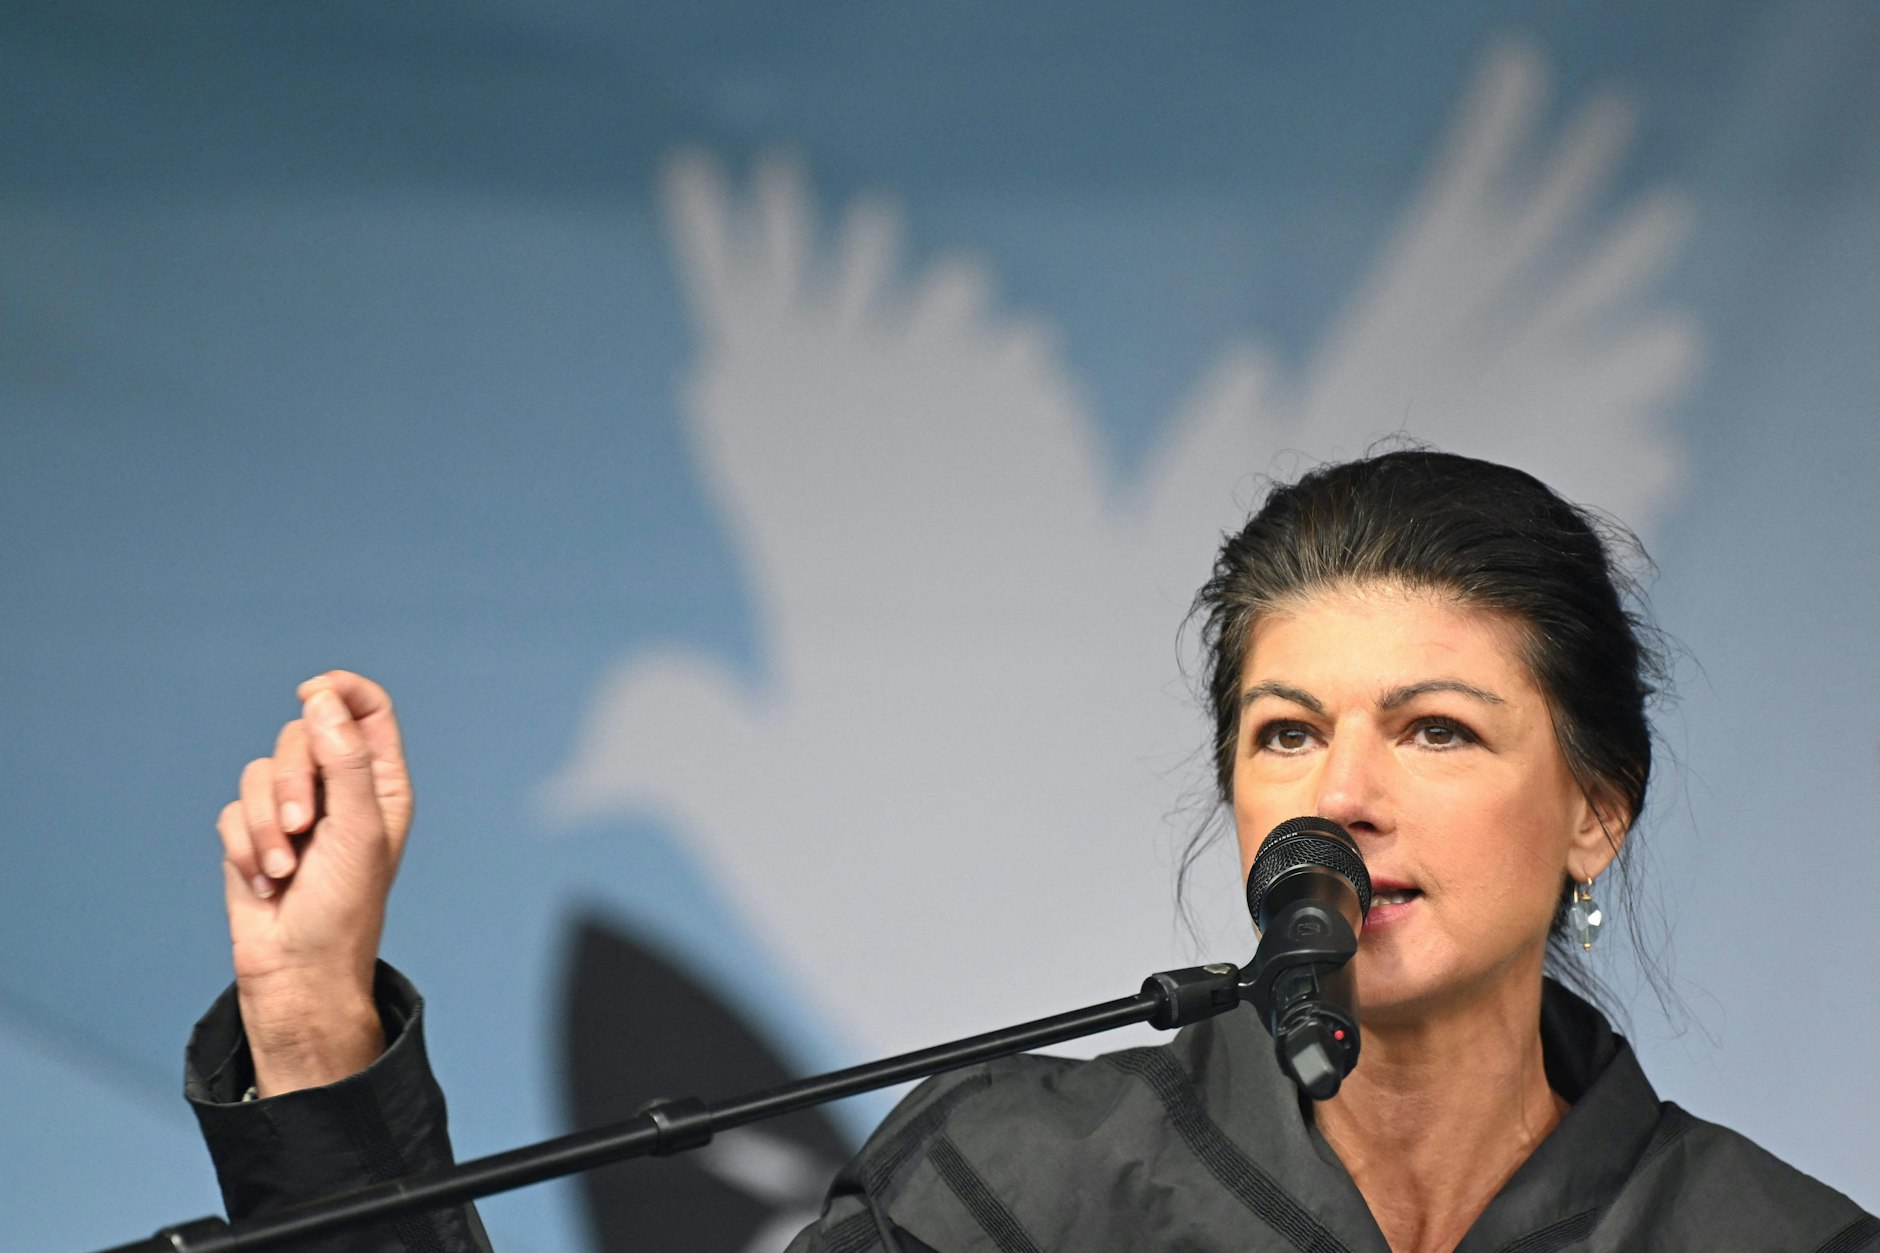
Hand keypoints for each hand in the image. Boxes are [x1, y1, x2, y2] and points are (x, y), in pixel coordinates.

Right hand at [215, 671, 413, 1095]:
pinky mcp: (253, 834)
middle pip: (303, 734)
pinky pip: (232, 810)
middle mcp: (339, 790)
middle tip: (302, 829)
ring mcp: (294, 811)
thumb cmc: (344, 908)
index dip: (341, 691)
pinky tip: (265, 882)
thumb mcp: (358, 831)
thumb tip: (322, 699)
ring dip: (265, 824)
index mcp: (379, 783)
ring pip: (261, 772)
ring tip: (284, 868)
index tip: (312, 694)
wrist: (298, 970)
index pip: (367, 710)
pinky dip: (243, 846)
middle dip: (293, 780)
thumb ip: (345, 761)